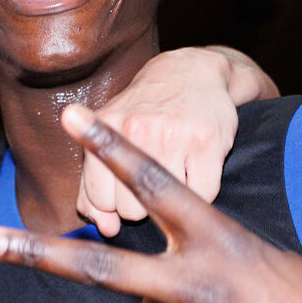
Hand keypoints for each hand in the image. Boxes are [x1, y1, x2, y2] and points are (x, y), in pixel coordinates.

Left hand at [81, 47, 239, 235]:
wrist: (190, 73)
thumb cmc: (142, 114)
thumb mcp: (108, 139)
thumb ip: (93, 188)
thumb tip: (106, 230)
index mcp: (106, 128)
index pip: (99, 200)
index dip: (112, 206)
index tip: (123, 192)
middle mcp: (136, 129)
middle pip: (131, 210)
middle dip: (141, 206)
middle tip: (152, 178)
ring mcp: (174, 134)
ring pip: (164, 205)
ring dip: (170, 200)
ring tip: (173, 171)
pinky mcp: (208, 141)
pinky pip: (202, 196)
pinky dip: (200, 194)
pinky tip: (195, 170)